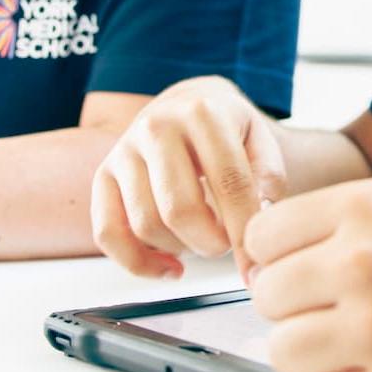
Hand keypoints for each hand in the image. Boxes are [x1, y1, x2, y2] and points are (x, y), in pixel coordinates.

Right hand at [91, 76, 285, 279]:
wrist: (185, 105)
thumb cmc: (227, 129)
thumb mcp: (260, 138)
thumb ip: (268, 173)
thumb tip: (261, 214)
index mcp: (202, 113)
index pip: (228, 182)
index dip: (244, 229)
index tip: (255, 264)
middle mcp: (156, 127)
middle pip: (180, 209)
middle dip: (211, 243)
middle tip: (228, 245)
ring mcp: (124, 151)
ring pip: (147, 225)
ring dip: (181, 249)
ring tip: (204, 242)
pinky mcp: (103, 176)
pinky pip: (108, 234)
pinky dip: (138, 263)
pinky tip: (170, 267)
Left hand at [243, 179, 371, 371]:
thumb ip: (354, 226)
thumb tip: (286, 255)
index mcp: (370, 207)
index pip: (266, 236)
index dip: (283, 260)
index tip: (301, 276)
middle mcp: (364, 265)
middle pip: (270, 298)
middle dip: (301, 310)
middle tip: (346, 316)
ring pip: (287, 354)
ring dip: (322, 356)